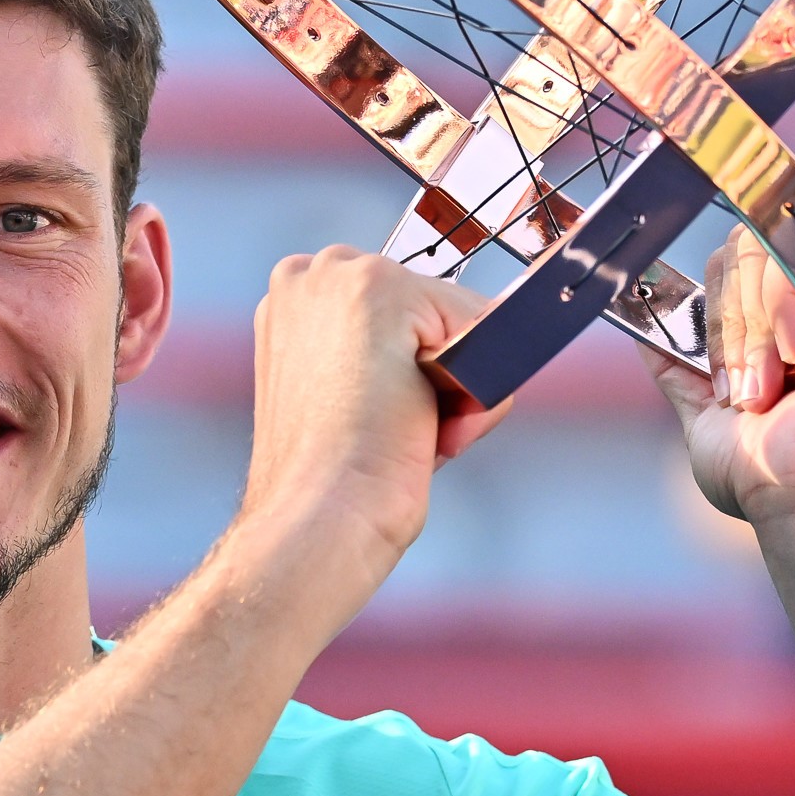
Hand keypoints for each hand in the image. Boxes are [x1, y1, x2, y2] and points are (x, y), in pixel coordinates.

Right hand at [231, 247, 509, 617]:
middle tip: (398, 431)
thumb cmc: (336, 484)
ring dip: (457, 385)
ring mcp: (341, 275)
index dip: (415, 376)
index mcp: (294, 302)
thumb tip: (501, 337)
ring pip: (462, 321)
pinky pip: (482, 326)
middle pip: (435, 312)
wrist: (319, 521)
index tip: (382, 422)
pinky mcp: (382, 292)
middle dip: (439, 372)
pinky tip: (428, 424)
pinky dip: (478, 386)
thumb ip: (401, 360)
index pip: (407, 319)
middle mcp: (310, 274)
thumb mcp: (360, 403)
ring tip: (406, 432)